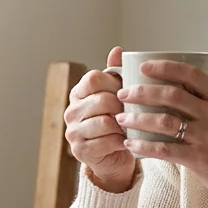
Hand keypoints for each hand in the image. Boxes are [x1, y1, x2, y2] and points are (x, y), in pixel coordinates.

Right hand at [63, 47, 135, 191]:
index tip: (128, 91)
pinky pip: (106, 142)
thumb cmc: (117, 122)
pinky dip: (121, 141)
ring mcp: (73, 132)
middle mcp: (71, 111)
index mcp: (78, 93)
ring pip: (104, 122)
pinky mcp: (80, 151)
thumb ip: (116, 74)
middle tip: (136, 112)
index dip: (115, 83)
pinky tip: (129, 141)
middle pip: (102, 100)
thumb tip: (118, 49)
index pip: (94, 78)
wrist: (114, 158)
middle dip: (123, 106)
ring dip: (123, 125)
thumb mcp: (117, 96)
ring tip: (133, 126)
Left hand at [116, 60, 207, 200]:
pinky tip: (130, 144)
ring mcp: (206, 137)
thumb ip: (202, 100)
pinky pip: (165, 150)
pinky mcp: (198, 159)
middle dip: (143, 92)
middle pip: (172, 95)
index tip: (144, 66)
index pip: (191, 75)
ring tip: (121, 118)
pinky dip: (144, 146)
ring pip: (165, 121)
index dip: (166, 67)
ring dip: (138, 119)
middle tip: (124, 93)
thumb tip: (169, 83)